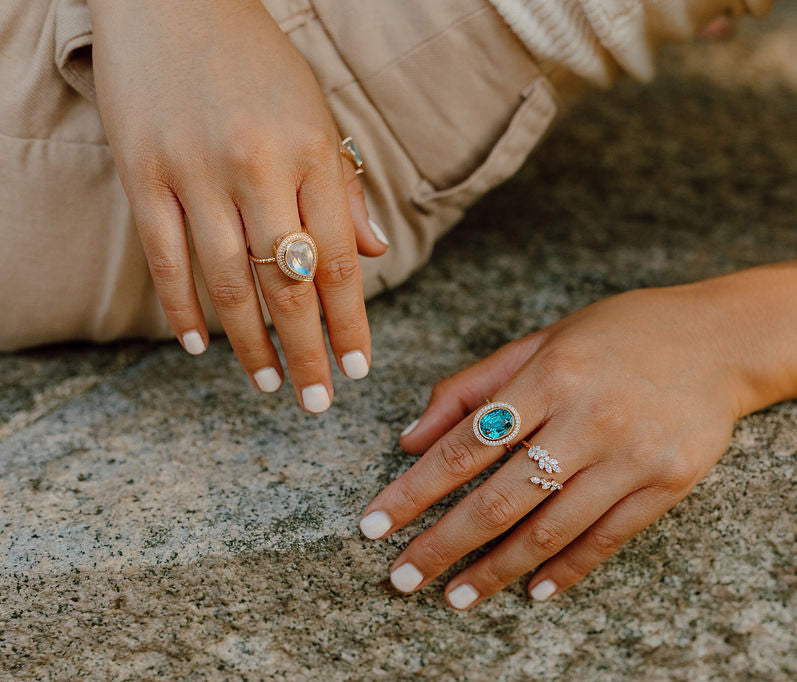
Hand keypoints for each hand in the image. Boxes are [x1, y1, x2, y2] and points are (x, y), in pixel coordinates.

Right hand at [88, 0, 387, 410]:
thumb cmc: (258, 62)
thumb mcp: (320, 114)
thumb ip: (346, 188)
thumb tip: (376, 254)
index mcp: (312, 153)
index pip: (340, 261)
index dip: (351, 323)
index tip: (358, 369)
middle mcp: (258, 167)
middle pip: (289, 284)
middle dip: (309, 351)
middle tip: (318, 400)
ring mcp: (195, 172)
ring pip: (227, 282)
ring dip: (252, 343)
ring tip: (269, 383)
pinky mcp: (142, 172)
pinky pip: (165, 258)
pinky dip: (184, 310)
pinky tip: (202, 346)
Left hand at [359, 286, 754, 607]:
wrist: (721, 341)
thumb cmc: (621, 334)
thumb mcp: (544, 340)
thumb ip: (474, 385)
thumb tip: (411, 439)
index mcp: (552, 375)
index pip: (467, 444)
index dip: (415, 489)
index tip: (375, 523)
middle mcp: (590, 418)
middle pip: (500, 497)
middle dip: (442, 543)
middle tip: (400, 577)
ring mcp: (632, 456)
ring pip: (549, 530)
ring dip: (494, 570)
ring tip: (454, 596)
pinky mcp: (667, 484)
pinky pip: (605, 540)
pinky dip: (565, 571)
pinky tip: (530, 591)